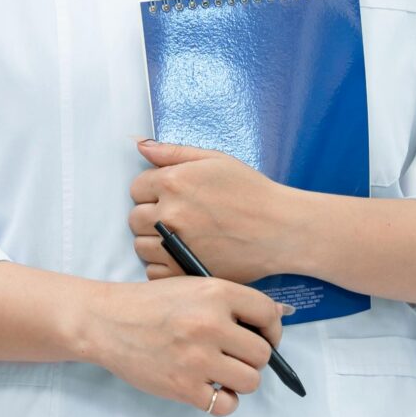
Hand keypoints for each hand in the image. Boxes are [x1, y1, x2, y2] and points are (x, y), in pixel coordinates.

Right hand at [82, 276, 285, 416]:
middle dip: (252, 357)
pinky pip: (226, 405)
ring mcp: (197, 358)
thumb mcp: (192, 288)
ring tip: (221, 372)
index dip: (272, 329)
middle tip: (234, 355)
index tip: (263, 336)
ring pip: (251, 381)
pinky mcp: (183, 387)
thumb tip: (281, 315)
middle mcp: (210, 324)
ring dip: (240, 380)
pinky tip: (211, 388)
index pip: (268, 314)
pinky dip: (223, 401)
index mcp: (215, 293)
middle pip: (262, 353)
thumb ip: (233, 302)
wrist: (106, 322)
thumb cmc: (150, 304)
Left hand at [129, 140, 292, 283]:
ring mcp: (173, 245)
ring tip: (182, 237)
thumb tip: (140, 145)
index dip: (152, 191)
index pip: (136, 188)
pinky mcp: (183, 271)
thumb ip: (174, 152)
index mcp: (173, 182)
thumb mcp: (216, 160)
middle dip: (151, 216)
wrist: (280, 230)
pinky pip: (153, 271)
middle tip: (179, 218)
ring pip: (141, 246)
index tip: (172, 197)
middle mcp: (169, 214)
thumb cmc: (252, 192)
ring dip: (154, 242)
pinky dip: (163, 265)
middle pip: (135, 218)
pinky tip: (183, 255)